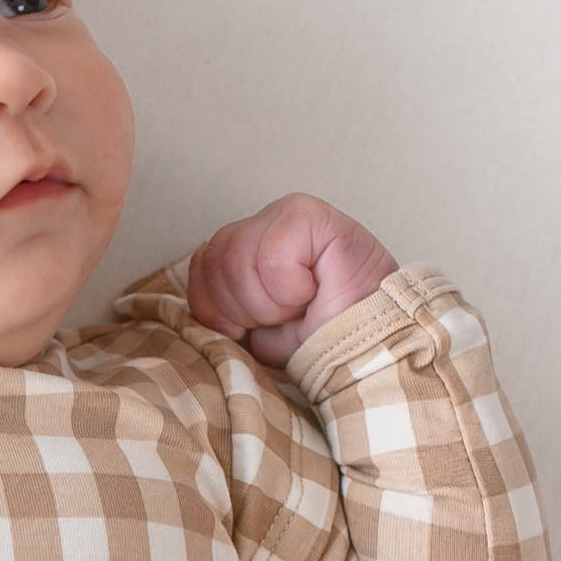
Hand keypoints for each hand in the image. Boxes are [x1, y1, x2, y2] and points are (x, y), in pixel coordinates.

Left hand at [185, 195, 396, 369]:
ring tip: (300, 305)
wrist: (364, 348)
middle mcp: (260, 223)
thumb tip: (196, 309)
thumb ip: (217, 308)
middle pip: (214, 263)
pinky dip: (289, 289)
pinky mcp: (309, 214)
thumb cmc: (314, 339)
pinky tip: (313, 289)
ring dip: (268, 303)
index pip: (198, 270)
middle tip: (283, 316)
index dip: (218, 311)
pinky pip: (271, 256)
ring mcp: (285, 212)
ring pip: (237, 260)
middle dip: (244, 309)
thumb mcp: (251, 332)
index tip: (252, 329)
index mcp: (242, 247)